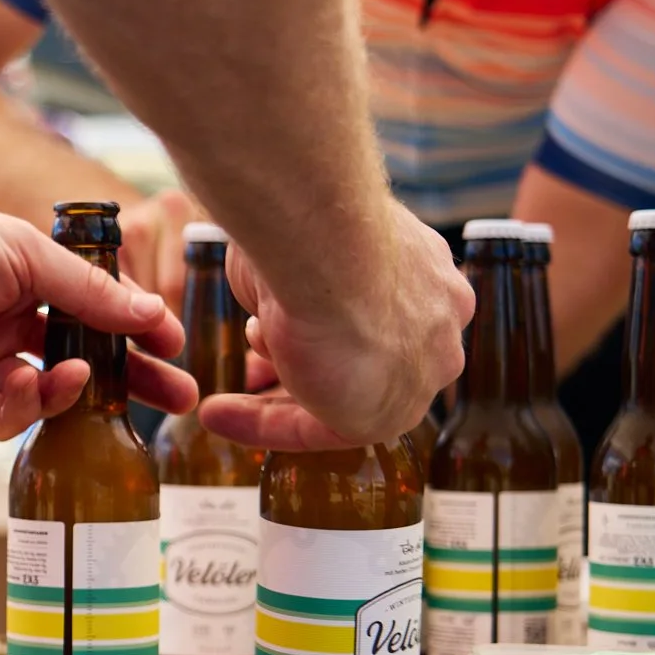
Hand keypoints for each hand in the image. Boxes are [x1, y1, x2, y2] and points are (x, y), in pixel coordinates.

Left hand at [0, 190, 197, 439]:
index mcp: (24, 279)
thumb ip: (84, 290)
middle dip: (130, 380)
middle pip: (82, 361)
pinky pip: (5, 417)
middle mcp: (5, 323)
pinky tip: (32, 383)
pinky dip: (27, 405)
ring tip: (85, 380)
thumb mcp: (21, 254)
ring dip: (73, 390)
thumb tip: (145, 312)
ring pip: (48, 395)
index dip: (136, 328)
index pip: (95, 311)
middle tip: (176, 398)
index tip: (174, 342)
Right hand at [198, 201, 469, 449]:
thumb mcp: (304, 241)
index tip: (266, 330)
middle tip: (245, 372)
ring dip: (276, 399)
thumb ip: (302, 276)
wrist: (330, 246)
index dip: (312, 326)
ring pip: (340, 397)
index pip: (372, 316)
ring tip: (218, 404)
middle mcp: (436, 325)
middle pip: (360, 362)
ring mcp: (421, 374)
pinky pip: (320, 430)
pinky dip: (266, 426)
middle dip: (295, 368)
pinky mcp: (388, 416)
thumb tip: (271, 295)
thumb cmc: (313, 223)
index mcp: (427, 275)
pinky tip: (218, 416)